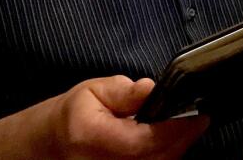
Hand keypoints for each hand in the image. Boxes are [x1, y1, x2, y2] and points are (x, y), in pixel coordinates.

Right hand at [0, 75, 208, 159]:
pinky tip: (167, 146)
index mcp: (91, 138)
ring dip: (175, 151)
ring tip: (182, 130)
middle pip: (159, 159)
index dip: (179, 129)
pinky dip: (163, 159)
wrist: (42, 151)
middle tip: (197, 119)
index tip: (200, 115)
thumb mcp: (89, 92)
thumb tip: (150, 89)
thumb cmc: (69, 120)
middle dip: (182, 139)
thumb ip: (122, 91)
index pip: (146, 141)